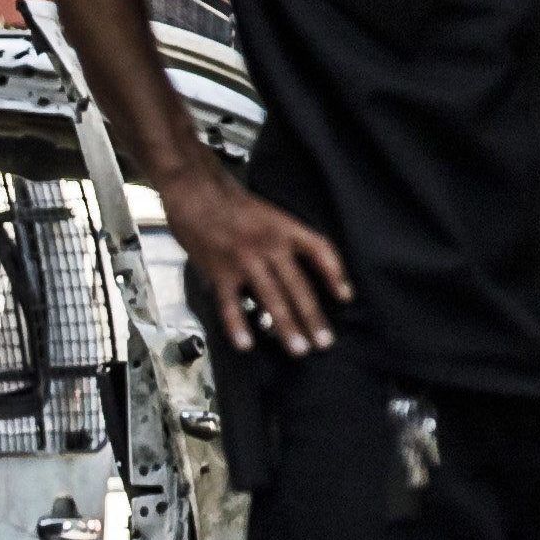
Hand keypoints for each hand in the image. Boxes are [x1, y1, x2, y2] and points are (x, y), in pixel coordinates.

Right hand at [156, 163, 350, 356]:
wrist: (195, 190)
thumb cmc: (230, 203)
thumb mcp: (267, 214)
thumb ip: (281, 240)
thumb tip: (293, 275)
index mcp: (285, 228)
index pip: (320, 250)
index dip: (335, 274)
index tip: (345, 297)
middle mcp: (270, 245)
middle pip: (298, 286)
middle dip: (313, 317)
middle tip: (324, 342)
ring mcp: (245, 259)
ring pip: (271, 298)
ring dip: (287, 326)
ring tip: (298, 349)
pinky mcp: (220, 270)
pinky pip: (231, 303)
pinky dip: (237, 325)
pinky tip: (246, 344)